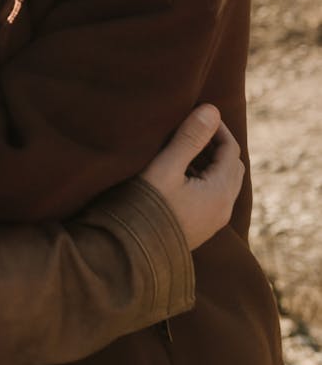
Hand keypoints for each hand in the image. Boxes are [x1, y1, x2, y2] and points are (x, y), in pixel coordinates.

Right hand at [140, 105, 243, 249]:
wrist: (132, 254)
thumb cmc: (146, 207)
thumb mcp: (166, 167)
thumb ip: (189, 138)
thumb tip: (212, 110)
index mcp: (220, 192)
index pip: (231, 150)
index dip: (216, 128)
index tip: (195, 114)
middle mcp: (223, 209)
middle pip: (232, 167)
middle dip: (216, 145)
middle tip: (190, 129)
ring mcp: (213, 221)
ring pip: (223, 182)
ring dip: (209, 162)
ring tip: (181, 148)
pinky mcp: (200, 228)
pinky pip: (212, 196)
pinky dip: (204, 178)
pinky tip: (178, 174)